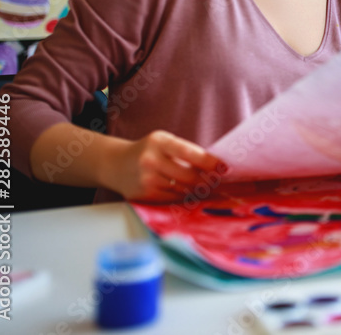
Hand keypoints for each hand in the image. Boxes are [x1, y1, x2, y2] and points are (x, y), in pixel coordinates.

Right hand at [105, 130, 224, 201]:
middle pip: (189, 176)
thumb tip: (215, 167)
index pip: (190, 153)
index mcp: (159, 142)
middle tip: (218, 180)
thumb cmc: (149, 151)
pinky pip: (172, 198)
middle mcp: (150, 160)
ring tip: (206, 186)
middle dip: (207, 180)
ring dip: (197, 189)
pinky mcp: (143, 195)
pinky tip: (189, 192)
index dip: (210, 162)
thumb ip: (185, 151)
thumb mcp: (164, 142)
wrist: (115, 164)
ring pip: (182, 189)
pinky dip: (183, 195)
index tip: (225, 168)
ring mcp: (145, 179)